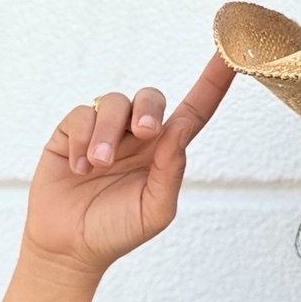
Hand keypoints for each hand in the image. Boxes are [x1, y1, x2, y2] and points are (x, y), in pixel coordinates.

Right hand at [21, 52, 235, 278]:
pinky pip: (81, 115)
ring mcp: (105, 131)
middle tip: (143, 134)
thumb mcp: (155, 209)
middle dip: (148, 109)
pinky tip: (79, 169)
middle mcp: (137, 136)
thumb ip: (171, 171)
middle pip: (151, 98)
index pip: (195, 110)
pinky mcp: (71, 132)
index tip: (231, 55)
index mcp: (166, 152)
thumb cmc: (117, 230)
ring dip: (107, 134)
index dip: (214, 82)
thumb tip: (181, 129)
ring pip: (113, 102)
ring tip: (98, 166)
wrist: (70, 246)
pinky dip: (81, 141)